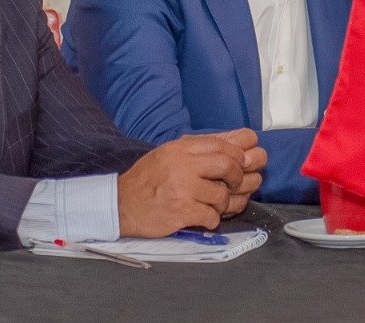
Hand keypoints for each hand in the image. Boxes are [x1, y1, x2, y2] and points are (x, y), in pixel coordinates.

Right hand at [117, 129, 261, 236]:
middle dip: (237, 176)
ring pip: (221, 195)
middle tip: (236, 184)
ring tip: (213, 205)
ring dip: (223, 203)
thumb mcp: (168, 155)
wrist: (121, 204)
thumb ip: (196, 149)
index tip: (243, 162)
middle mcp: (182, 165)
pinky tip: (203, 218)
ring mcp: (182, 189)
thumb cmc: (147, 180)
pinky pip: (211, 216)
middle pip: (226, 165)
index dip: (237, 153)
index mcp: (179, 149)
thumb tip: (234, 144)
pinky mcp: (181, 211)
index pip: (219, 144)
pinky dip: (212, 219)